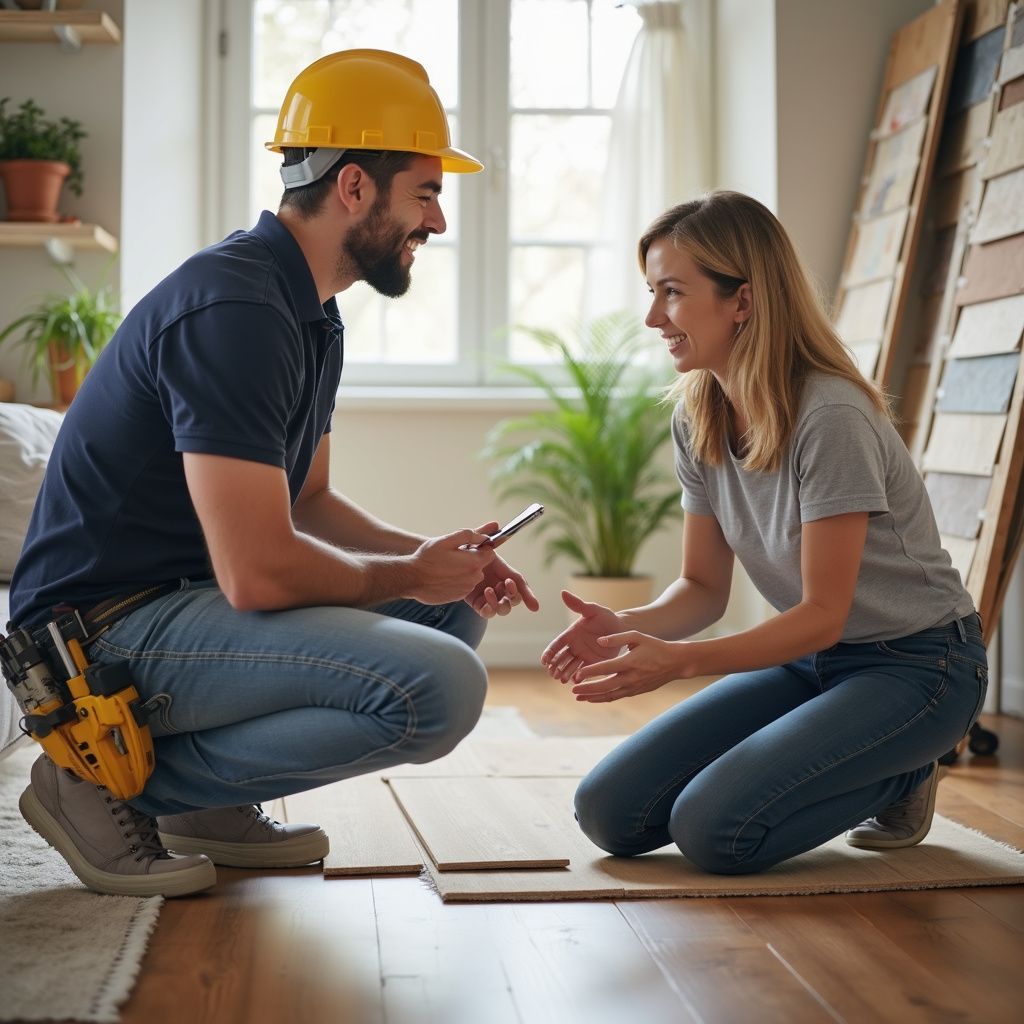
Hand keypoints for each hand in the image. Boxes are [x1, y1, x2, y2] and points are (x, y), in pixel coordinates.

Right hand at [404, 528, 495, 604]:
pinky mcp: (458, 596)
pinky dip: (457, 580)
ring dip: (463, 570)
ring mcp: (466, 589)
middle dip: (470, 559)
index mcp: (475, 562)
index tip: (467, 547)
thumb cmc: (428, 558)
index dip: (480, 548)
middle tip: (452, 556)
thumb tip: (485, 536)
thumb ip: (469, 535)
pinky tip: (444, 576)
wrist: (412, 578)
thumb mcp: (447, 540)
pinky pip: (463, 585)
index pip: (490, 552)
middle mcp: (474, 578)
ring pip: (472, 575)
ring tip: (446, 567)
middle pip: (481, 565)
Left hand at [464, 526, 540, 617]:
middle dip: (514, 594)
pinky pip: (487, 612)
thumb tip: (496, 524)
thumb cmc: (464, 553)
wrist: (445, 565)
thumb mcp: (474, 543)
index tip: (535, 606)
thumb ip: (484, 534)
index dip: (529, 594)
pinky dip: (489, 609)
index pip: (520, 583)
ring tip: (489, 590)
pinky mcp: (478, 604)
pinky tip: (485, 600)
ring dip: (501, 602)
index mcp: (503, 572)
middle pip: (514, 598)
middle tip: (506, 584)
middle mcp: (499, 586)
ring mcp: (489, 596)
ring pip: (503, 608)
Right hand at [541, 590, 623, 682]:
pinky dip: (578, 677)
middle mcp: (575, 646)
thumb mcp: (593, 610)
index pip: (557, 644)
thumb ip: (578, 605)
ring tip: (561, 680)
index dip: (550, 652)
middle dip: (555, 666)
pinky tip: (576, 682)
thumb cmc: (606, 617)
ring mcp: (583, 655)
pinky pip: (583, 671)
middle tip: (552, 674)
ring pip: (569, 666)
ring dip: (564, 673)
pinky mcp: (592, 663)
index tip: (544, 661)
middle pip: (560, 658)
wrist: (622, 628)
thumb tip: (563, 593)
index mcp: (571, 634)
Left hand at [570, 631, 691, 702]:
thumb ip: (617, 638)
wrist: (675, 662)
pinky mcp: (636, 691)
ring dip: (593, 697)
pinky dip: (604, 698)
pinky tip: (593, 698)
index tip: (578, 674)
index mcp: (630, 662)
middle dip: (588, 689)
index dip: (590, 672)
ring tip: (579, 698)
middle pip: (605, 686)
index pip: (606, 668)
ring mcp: (634, 686)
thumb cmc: (655, 646)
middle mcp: (631, 677)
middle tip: (573, 690)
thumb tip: (599, 641)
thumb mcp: (637, 636)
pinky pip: (617, 696)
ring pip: (610, 695)